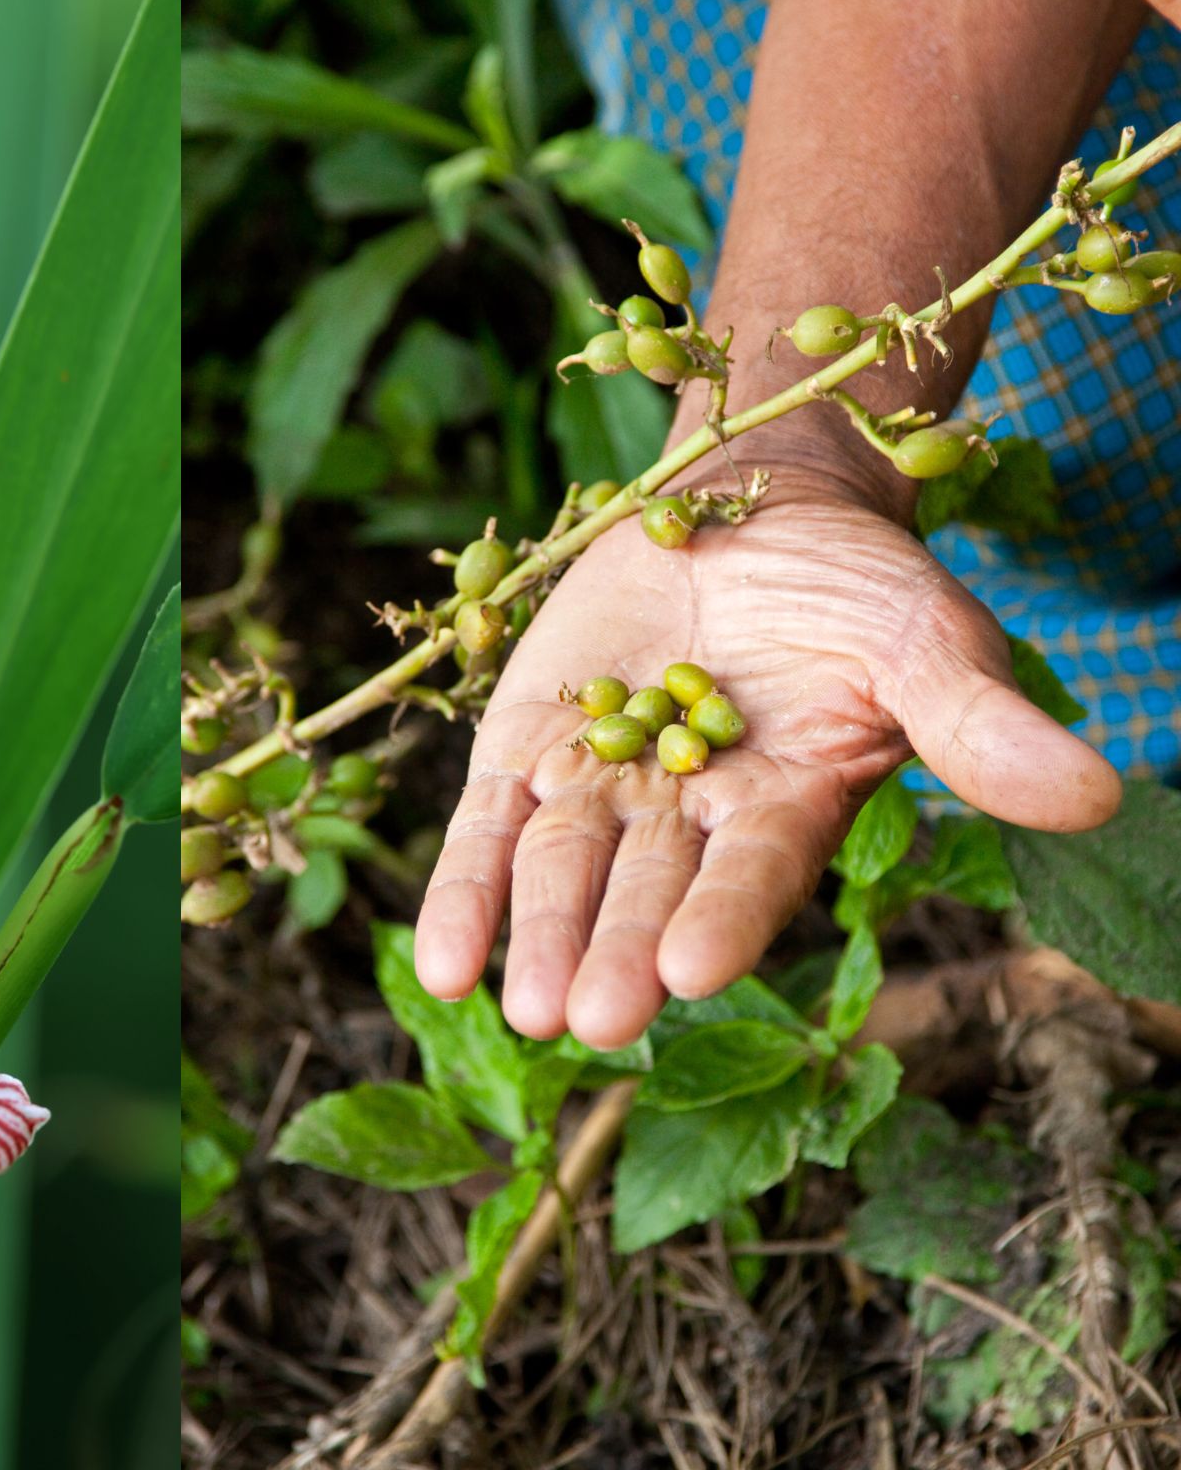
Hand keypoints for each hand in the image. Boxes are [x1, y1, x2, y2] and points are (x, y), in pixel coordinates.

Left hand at [413, 476, 1121, 1049]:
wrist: (748, 514)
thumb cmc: (853, 588)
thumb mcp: (922, 640)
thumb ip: (981, 723)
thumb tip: (1095, 794)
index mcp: (786, 809)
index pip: (752, 874)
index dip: (724, 917)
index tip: (694, 969)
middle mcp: (688, 821)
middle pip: (646, 895)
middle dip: (616, 956)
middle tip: (588, 1021)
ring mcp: (601, 791)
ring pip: (561, 875)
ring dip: (536, 938)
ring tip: (518, 1008)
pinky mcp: (529, 753)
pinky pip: (489, 831)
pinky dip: (465, 891)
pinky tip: (440, 963)